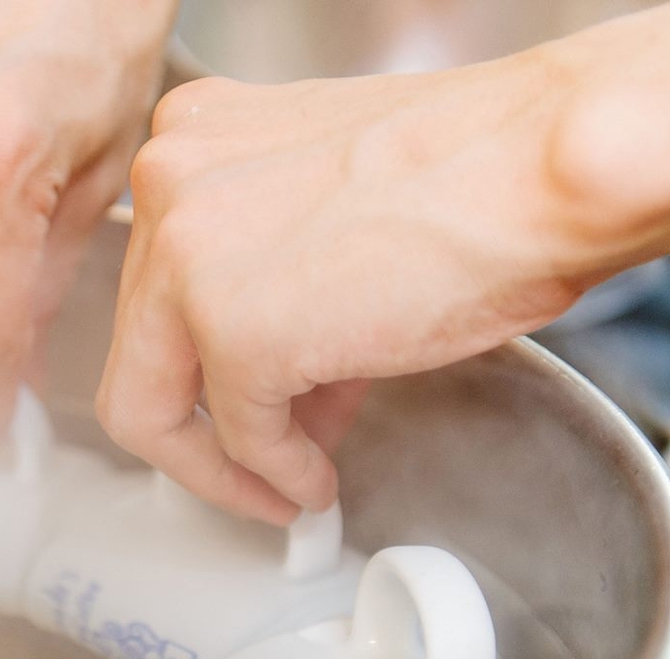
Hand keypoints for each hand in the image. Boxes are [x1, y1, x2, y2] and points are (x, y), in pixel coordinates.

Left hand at [97, 7, 669, 524]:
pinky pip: (244, 436)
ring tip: (288, 486)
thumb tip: (271, 400)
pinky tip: (316, 480)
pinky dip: (279, 471)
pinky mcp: (237, 332)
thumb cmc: (467, 183)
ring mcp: (189, 260)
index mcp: (188, 151)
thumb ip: (270, 306)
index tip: (223, 420)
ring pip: (153, 411)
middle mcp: (168, 193)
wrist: (543, 172)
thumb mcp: (324, 230)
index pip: (149, 296)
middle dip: (193, 438)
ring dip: (225, 469)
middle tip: (246, 475)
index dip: (190, 375)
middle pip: (135, 357)